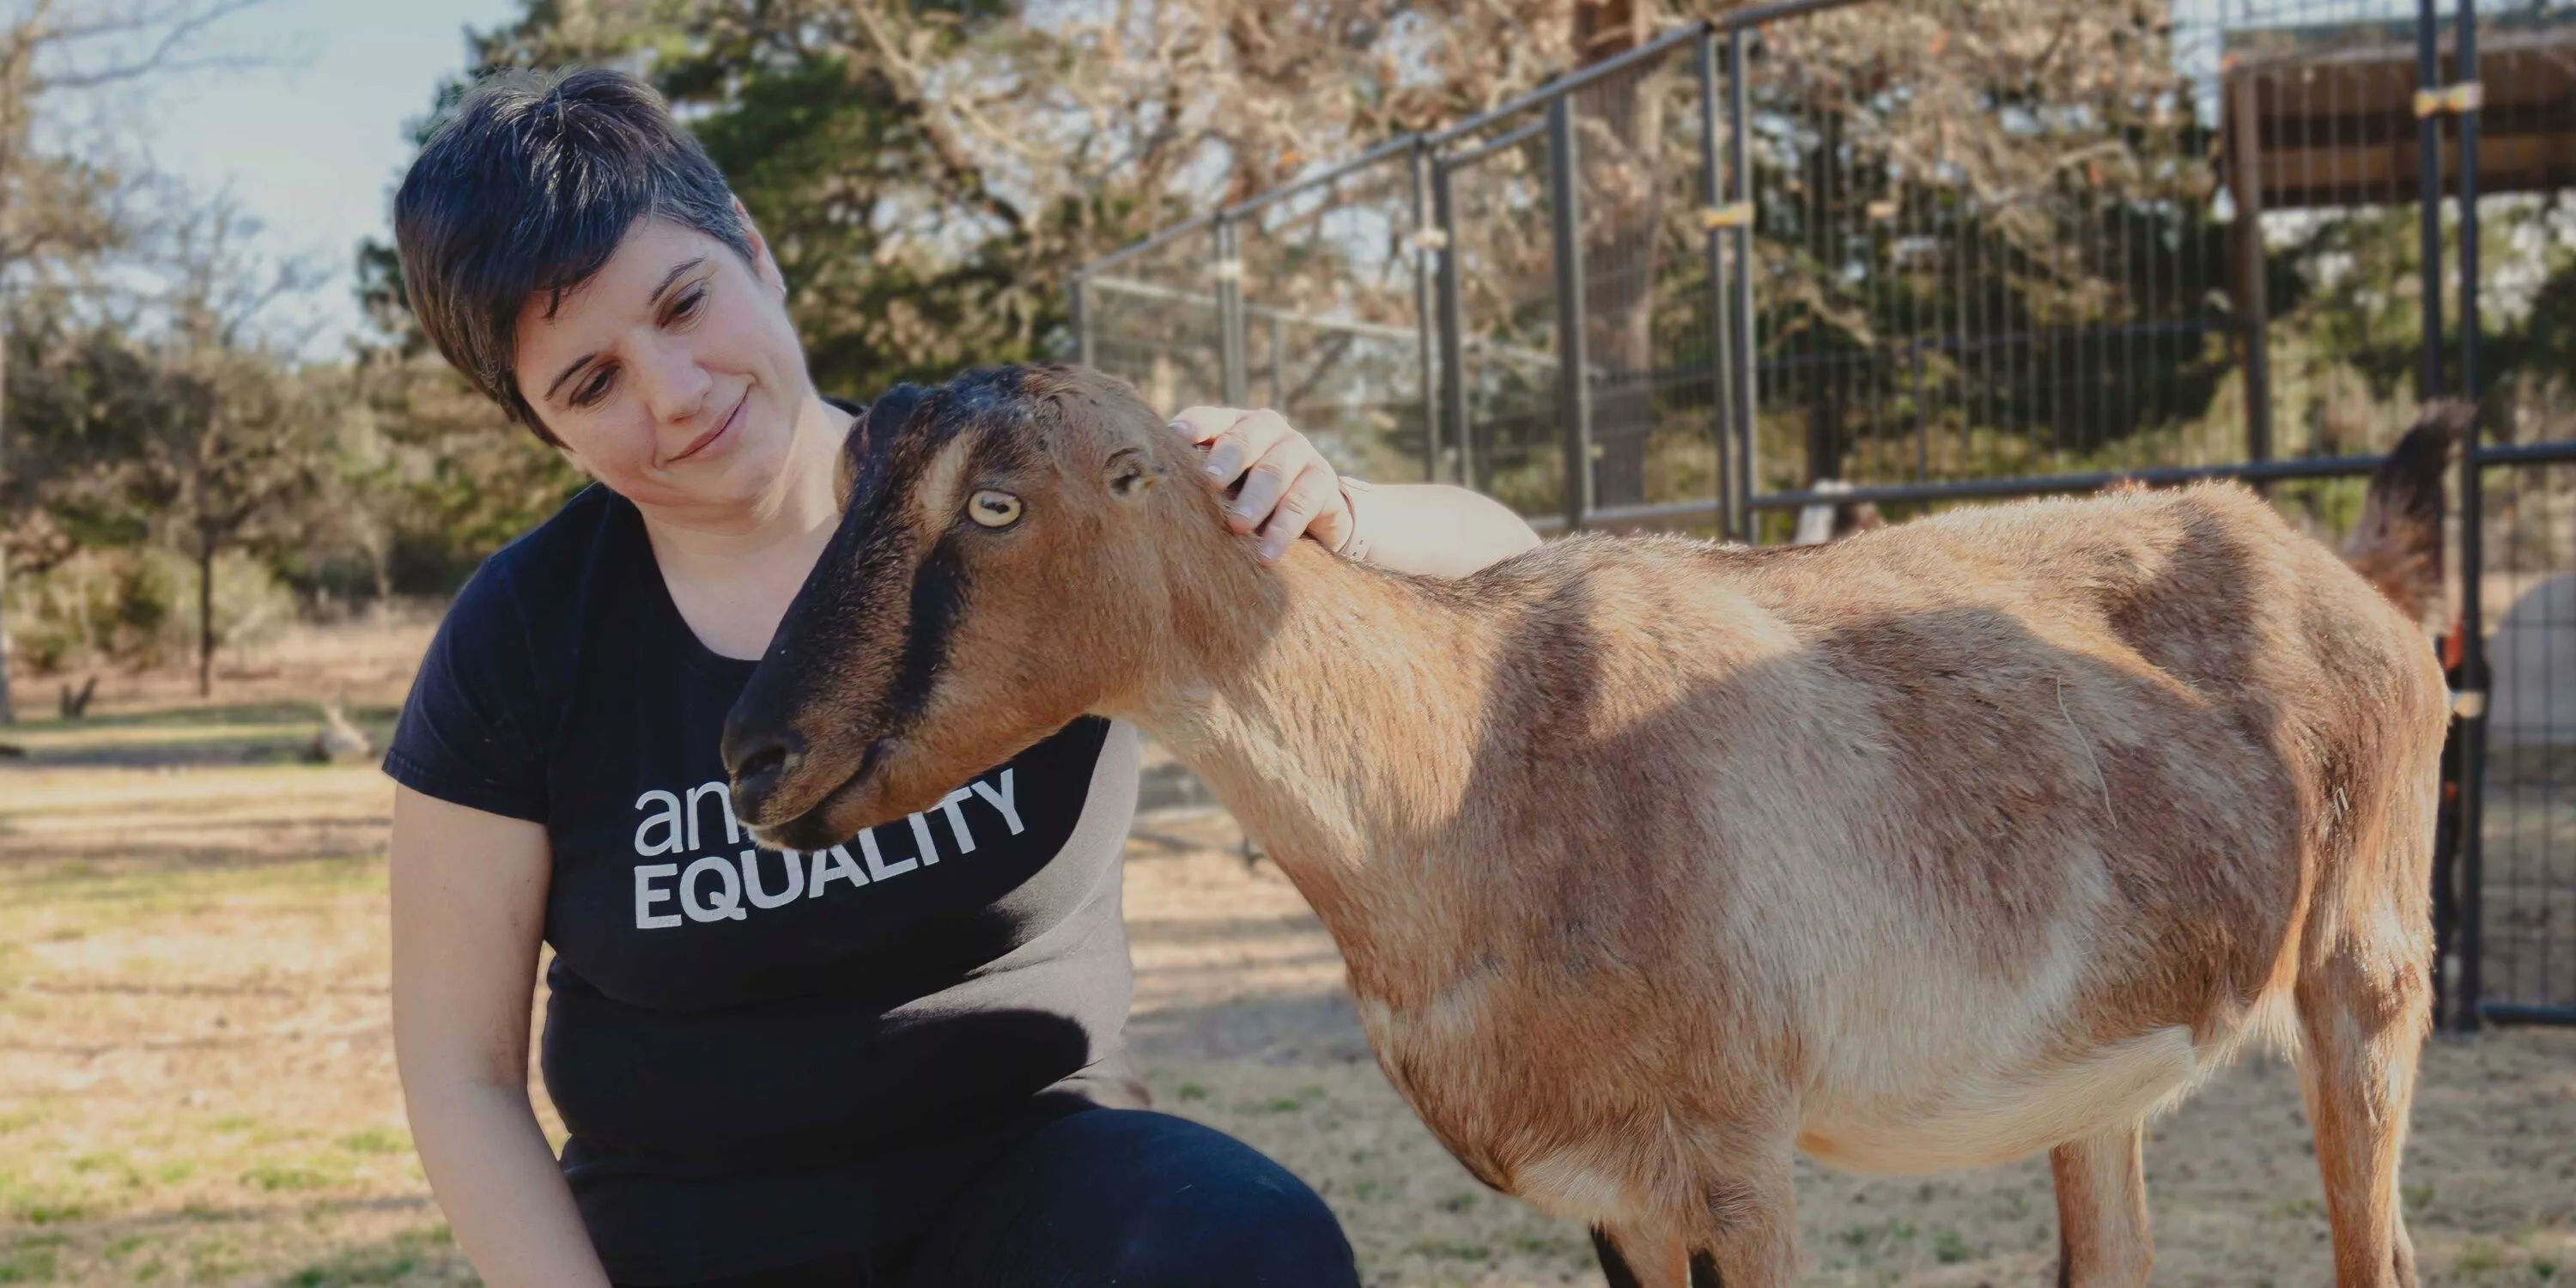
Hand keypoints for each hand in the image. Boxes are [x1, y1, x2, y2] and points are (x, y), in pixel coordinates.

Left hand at [1169, 406, 1355, 563]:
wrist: (1312, 514)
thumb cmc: (1246, 495)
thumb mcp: (1222, 484)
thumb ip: (1193, 479)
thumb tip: (1146, 488)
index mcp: (1234, 424)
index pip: (1211, 418)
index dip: (1195, 426)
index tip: (1176, 438)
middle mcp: (1268, 429)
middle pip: (1246, 438)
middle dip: (1227, 459)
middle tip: (1210, 481)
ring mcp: (1299, 450)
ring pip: (1275, 471)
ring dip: (1255, 500)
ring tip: (1238, 526)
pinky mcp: (1323, 481)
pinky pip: (1302, 504)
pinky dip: (1283, 531)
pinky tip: (1266, 554)